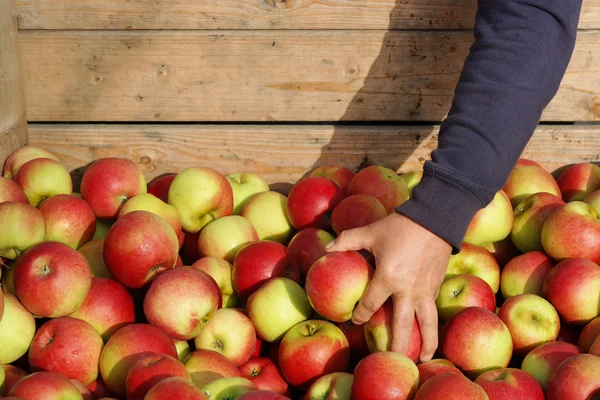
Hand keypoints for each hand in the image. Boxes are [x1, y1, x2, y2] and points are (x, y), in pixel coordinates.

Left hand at [325, 212, 451, 361]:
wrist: (435, 218)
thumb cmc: (400, 226)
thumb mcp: (371, 232)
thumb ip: (347, 241)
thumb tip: (327, 249)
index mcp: (388, 277)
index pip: (370, 304)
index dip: (360, 314)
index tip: (355, 320)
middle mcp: (407, 290)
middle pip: (402, 325)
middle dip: (396, 345)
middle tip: (390, 359)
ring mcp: (425, 290)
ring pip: (426, 323)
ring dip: (426, 343)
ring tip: (423, 359)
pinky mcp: (437, 287)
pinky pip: (433, 311)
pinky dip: (432, 325)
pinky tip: (430, 334)